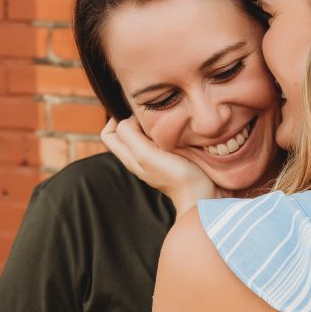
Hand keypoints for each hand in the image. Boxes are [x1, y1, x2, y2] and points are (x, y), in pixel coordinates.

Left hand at [101, 116, 227, 214]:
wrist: (201, 194)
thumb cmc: (174, 176)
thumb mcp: (144, 154)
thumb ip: (130, 135)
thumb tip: (129, 119)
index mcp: (129, 157)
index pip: (109, 133)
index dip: (118, 120)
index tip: (138, 118)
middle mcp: (139, 157)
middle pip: (126, 131)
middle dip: (135, 119)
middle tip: (153, 118)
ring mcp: (155, 158)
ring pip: (143, 133)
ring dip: (151, 124)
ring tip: (165, 123)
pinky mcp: (171, 157)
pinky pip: (160, 138)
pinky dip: (164, 131)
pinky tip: (175, 132)